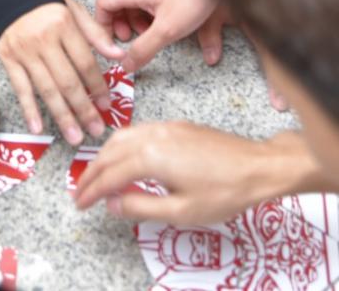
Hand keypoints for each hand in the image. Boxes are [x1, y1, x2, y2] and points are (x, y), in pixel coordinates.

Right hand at [0, 0, 124, 144]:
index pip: (85, 63)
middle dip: (84, 109)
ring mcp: (24, 52)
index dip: (98, 86)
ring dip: (62, 116)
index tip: (107, 105)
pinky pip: (20, 88)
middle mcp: (43, 40)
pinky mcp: (7, 59)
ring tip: (75, 136)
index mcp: (63, 25)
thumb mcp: (73, 7)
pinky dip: (29, 109)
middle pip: (67, 81)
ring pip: (46, 89)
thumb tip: (118, 56)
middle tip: (96, 130)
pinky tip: (39, 127)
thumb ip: (95, 33)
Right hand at [74, 122, 319, 224]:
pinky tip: (124, 158)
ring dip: (104, 156)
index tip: (80, 204)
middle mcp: (154, 135)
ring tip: (97, 176)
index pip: (110, 175)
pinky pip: (138, 131)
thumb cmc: (224, 192)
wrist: (258, 167)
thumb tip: (111, 203)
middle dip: (91, 173)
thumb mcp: (181, 211)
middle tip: (80, 192)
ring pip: (122, 137)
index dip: (92, 191)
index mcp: (151, 157)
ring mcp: (166, 127)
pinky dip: (122, 145)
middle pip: (111, 152)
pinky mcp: (178, 126)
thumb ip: (140, 207)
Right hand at [95, 0, 227, 72]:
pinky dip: (144, 9)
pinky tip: (161, 21)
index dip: (103, 25)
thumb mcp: (168, 29)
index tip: (114, 41)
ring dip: (131, 16)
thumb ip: (144, 48)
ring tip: (146, 32)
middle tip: (127, 36)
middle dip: (115, 21)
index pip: (102, 4)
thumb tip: (126, 65)